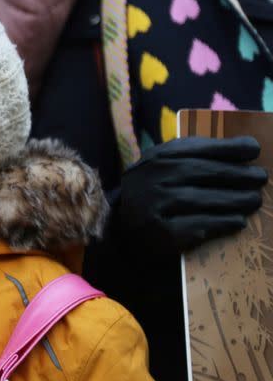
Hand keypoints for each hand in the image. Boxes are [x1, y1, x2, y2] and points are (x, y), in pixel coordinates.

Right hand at [118, 136, 267, 255]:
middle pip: (200, 172)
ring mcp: (154, 206)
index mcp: (154, 158)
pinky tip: (237, 221)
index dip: (226, 147)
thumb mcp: (163, 168)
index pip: (193, 148)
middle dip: (236, 174)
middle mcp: (151, 179)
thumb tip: (243, 149)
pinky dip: (221, 223)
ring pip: (201, 200)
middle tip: (260, 178)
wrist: (121, 230)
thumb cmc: (153, 194)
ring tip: (254, 201)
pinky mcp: (160, 233)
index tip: (254, 148)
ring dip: (234, 200)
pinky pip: (197, 226)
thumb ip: (192, 157)